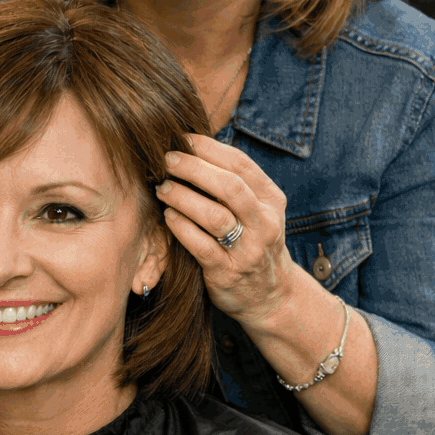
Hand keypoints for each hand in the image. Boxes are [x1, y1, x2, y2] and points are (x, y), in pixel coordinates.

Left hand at [155, 134, 294, 326]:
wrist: (271, 295)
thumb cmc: (253, 243)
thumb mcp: (258, 211)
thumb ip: (235, 184)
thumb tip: (194, 148)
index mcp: (272, 200)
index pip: (241, 165)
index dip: (210, 148)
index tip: (184, 138)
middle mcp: (264, 223)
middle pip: (229, 187)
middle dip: (194, 168)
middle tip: (167, 160)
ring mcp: (248, 250)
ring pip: (215, 216)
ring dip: (183, 198)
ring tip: (163, 188)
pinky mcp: (227, 272)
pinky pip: (201, 245)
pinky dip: (181, 227)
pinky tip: (167, 216)